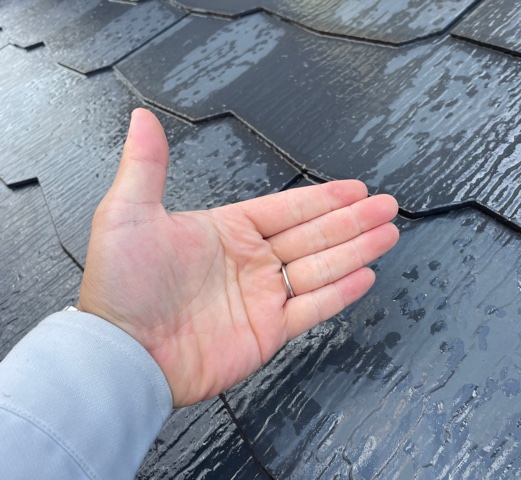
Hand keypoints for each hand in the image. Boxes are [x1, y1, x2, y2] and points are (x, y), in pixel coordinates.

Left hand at [77, 109, 398, 406]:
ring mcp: (262, 297)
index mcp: (226, 231)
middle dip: (353, 219)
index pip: (287, 208)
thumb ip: (147, 164)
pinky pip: (313, 307)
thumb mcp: (128, 213)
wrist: (122, 354)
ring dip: (356, 249)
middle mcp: (249, 262)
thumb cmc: (120, 287)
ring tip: (387, 233)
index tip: (354, 188)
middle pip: (313, 234)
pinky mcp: (268, 331)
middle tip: (385, 205)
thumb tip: (143, 119)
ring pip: (321, 266)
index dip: (323, 197)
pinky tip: (365, 274)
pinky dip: (340, 292)